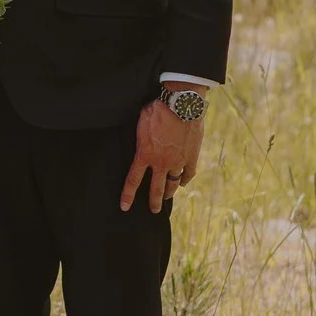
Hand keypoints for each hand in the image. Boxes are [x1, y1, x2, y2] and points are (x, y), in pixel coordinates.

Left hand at [120, 97, 205, 212]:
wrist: (182, 104)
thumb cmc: (158, 109)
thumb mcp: (140, 121)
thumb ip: (139, 135)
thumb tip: (136, 135)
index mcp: (145, 155)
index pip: (133, 181)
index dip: (127, 195)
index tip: (124, 207)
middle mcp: (161, 162)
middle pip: (156, 189)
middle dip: (153, 202)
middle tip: (153, 210)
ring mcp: (178, 161)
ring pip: (173, 183)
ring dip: (169, 192)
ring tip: (167, 197)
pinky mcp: (191, 156)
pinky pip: (189, 173)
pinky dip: (185, 179)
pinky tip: (183, 182)